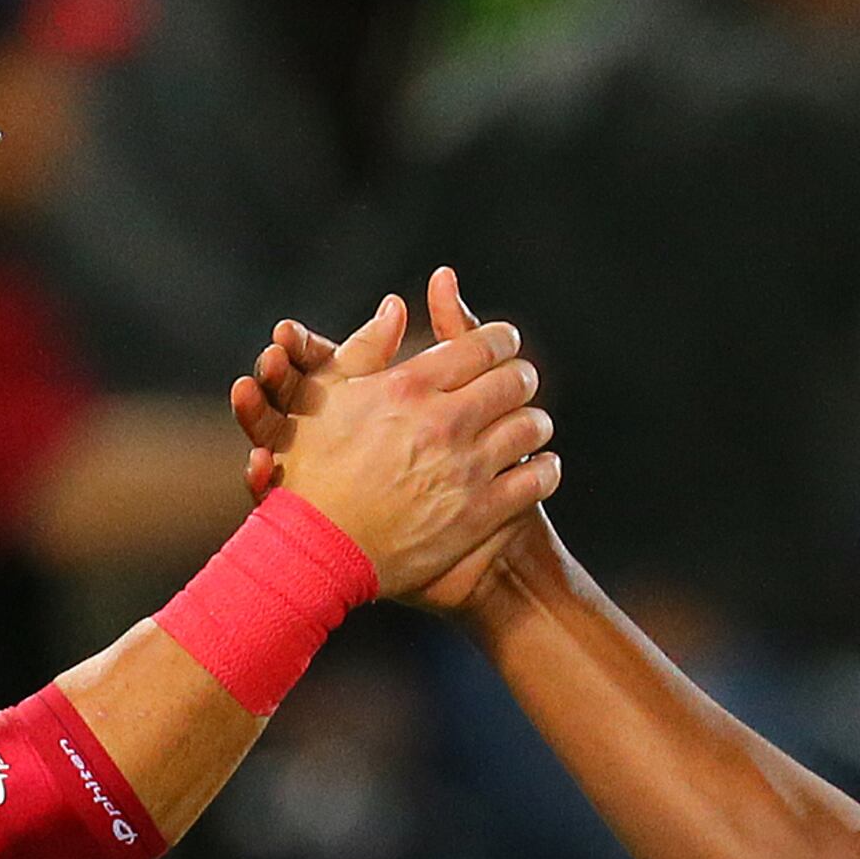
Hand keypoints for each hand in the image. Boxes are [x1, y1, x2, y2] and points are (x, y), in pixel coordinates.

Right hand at [236, 269, 558, 610]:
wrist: (317, 551)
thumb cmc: (313, 471)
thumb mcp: (326, 397)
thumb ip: (366, 347)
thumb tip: (395, 307)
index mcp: (408, 387)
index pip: (482, 346)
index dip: (503, 339)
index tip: (506, 343)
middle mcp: (442, 423)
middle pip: (514, 381)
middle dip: (522, 376)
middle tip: (521, 381)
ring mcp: (464, 470)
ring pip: (531, 428)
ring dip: (536, 422)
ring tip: (530, 425)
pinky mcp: (479, 514)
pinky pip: (536, 480)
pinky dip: (546, 470)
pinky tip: (541, 468)